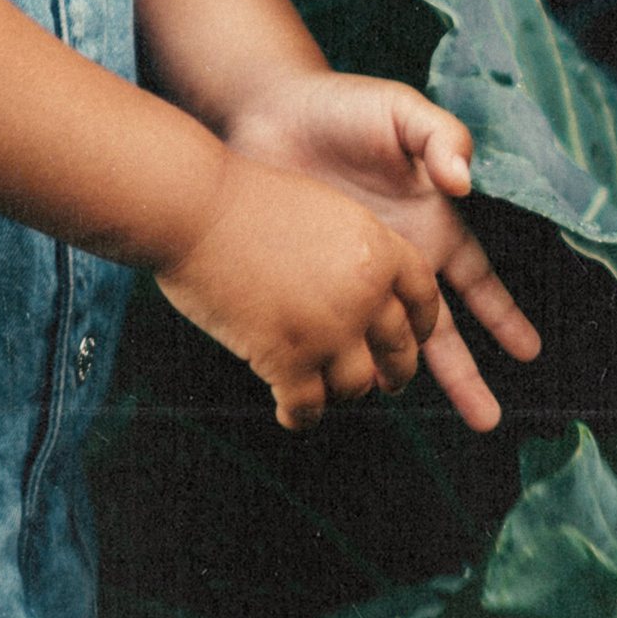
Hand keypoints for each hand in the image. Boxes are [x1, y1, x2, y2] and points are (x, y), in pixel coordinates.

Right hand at [153, 150, 445, 431]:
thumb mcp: (321, 209)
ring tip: (322, 392)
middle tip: (385, 382)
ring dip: (341, 393)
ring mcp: (329, 328)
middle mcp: (364, 291)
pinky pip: (308, 405)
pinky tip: (289, 412)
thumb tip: (366, 294)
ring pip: (356, 384)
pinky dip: (301, 415)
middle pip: (399, 349)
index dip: (423, 324)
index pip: (424, 295)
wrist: (193, 209)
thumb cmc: (242, 202)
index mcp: (377, 248)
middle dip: (395, 372)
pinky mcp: (288, 358)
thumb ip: (351, 251)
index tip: (416, 338)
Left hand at [220, 71, 539, 430]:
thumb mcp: (402, 111)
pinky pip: (334, 326)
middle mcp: (398, 259)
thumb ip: (441, 137)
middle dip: (465, 373)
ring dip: (400, 376)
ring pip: (385, 340)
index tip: (529, 352)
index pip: (477, 281)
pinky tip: (343, 385)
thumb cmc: (344, 108)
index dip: (504, 316)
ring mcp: (354, 275)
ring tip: (404, 410)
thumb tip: (464, 181)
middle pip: (440, 329)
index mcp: (431, 224)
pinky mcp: (311, 279)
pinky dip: (343, 354)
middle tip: (488, 421)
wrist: (267, 111)